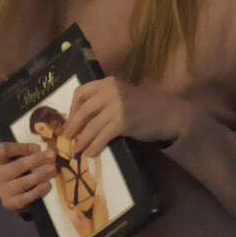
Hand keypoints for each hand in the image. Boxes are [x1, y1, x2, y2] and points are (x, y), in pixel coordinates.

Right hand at [0, 142, 55, 211]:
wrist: (15, 193)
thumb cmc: (19, 169)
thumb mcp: (20, 156)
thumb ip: (28, 151)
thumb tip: (37, 150)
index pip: (4, 149)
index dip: (22, 147)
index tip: (39, 147)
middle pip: (16, 166)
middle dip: (36, 160)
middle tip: (52, 155)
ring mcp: (1, 191)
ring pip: (21, 183)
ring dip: (39, 175)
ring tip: (53, 169)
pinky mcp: (9, 204)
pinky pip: (25, 198)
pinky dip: (38, 191)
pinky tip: (48, 185)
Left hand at [62, 76, 186, 157]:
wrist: (168, 113)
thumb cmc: (144, 107)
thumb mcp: (121, 97)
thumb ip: (104, 102)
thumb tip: (80, 121)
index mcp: (108, 83)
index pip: (81, 92)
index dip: (72, 108)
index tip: (71, 121)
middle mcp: (111, 90)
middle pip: (84, 110)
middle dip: (73, 126)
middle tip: (66, 138)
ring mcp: (117, 105)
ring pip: (91, 126)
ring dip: (82, 140)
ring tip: (77, 150)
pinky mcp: (123, 121)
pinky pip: (102, 136)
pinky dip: (94, 146)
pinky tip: (91, 154)